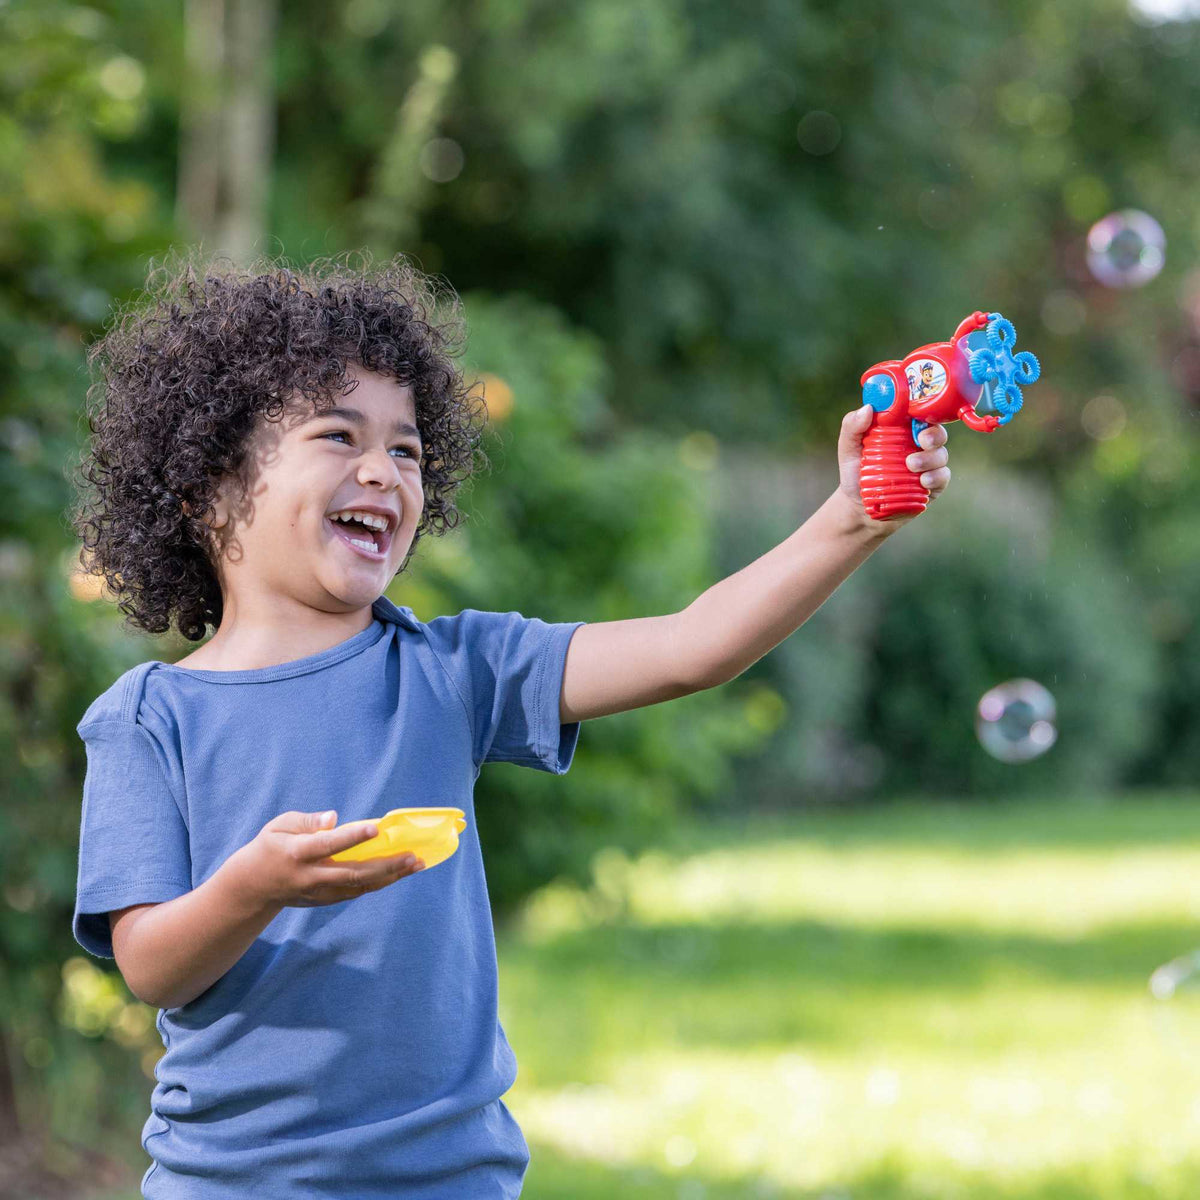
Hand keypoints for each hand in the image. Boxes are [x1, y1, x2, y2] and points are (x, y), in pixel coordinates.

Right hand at [226, 810, 424, 908]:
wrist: (253, 887)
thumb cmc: (270, 847)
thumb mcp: (279, 826)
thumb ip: (307, 821)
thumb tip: (334, 818)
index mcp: (297, 853)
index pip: (329, 845)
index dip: (352, 837)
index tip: (376, 828)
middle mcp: (310, 876)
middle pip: (353, 873)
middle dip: (386, 865)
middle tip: (413, 855)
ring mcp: (319, 892)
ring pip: (360, 886)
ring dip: (390, 876)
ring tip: (416, 864)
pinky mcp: (325, 900)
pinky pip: (357, 892)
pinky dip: (379, 883)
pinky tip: (399, 872)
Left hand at [836, 405, 950, 532]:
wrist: (859, 507)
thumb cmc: (855, 473)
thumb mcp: (848, 449)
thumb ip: (852, 426)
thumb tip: (868, 408)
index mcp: (901, 429)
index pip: (919, 413)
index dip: (923, 409)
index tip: (916, 414)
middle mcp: (918, 443)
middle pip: (936, 432)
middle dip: (934, 434)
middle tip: (922, 441)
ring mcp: (927, 464)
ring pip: (941, 454)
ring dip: (930, 458)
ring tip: (912, 465)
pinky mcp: (933, 484)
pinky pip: (943, 476)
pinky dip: (936, 477)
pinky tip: (924, 481)